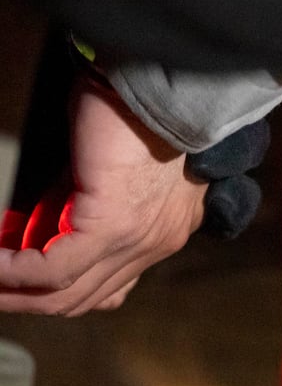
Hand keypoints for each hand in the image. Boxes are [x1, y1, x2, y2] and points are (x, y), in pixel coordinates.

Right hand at [0, 77, 204, 314]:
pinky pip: (55, 269)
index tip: (15, 280)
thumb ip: (82, 209)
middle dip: (26, 300)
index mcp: (162, 232)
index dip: (55, 292)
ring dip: (14, 292)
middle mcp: (157, 244)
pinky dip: (14, 271)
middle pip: (83, 299)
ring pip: (67, 294)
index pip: (106, 288)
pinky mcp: (115, 226)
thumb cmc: (133, 113)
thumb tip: (33, 233)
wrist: (161, 85)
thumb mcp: (107, 174)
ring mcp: (140, 240)